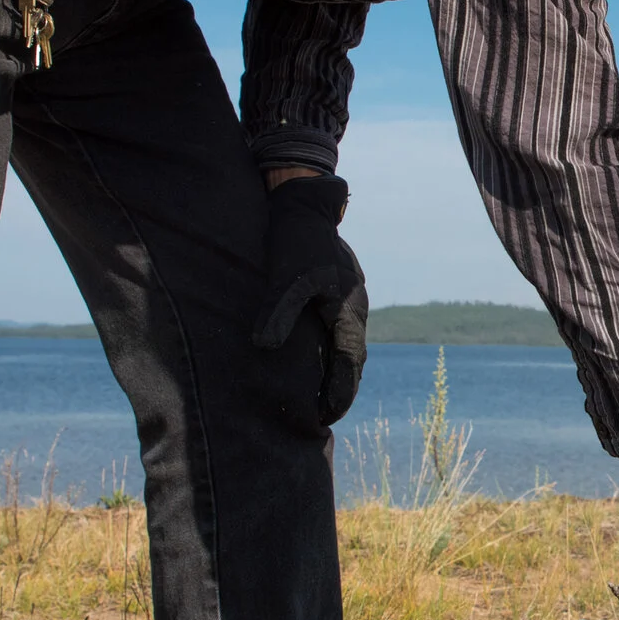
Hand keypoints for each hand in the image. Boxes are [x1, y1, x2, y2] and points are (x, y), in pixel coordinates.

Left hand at [251, 174, 367, 437]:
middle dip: (342, 387)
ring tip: (324, 395)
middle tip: (326, 416)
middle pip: (353, 357)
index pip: (348, 362)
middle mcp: (354, 307)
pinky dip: (333, 350)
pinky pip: (340, 329)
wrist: (306, 201)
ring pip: (348, 343)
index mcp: (347, 309)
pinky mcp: (338, 290)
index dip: (340, 392)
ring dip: (339, 370)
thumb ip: (277, 312)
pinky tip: (317, 355)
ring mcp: (349, 298)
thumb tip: (264, 347)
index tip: (328, 417)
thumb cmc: (295, 241)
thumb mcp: (285, 277)